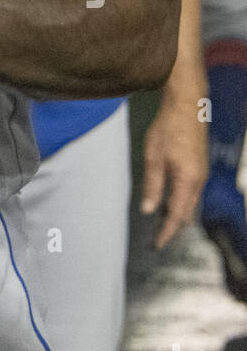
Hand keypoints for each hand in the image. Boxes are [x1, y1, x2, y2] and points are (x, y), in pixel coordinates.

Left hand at [141, 88, 208, 248]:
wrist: (187, 105)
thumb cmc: (168, 128)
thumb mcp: (154, 156)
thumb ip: (153, 185)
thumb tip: (148, 210)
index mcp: (188, 181)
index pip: (177, 215)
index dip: (167, 232)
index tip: (157, 245)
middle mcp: (199, 181)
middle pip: (187, 213)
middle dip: (173, 227)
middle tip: (157, 238)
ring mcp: (201, 173)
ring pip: (191, 203)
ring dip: (177, 214)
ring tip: (160, 222)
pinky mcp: (199, 166)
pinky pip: (192, 192)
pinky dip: (181, 201)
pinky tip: (169, 199)